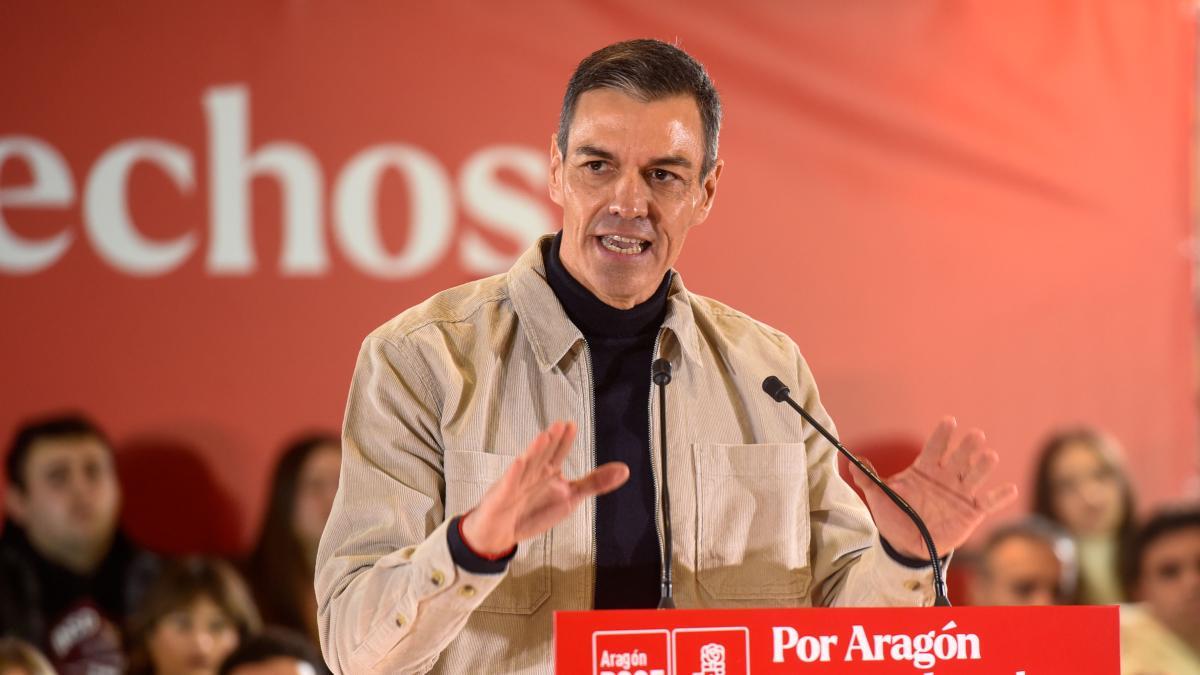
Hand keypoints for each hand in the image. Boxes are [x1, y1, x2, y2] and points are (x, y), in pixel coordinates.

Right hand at [461, 421, 628, 555]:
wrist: (500, 532)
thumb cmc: (533, 511)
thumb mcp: (570, 498)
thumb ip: (595, 483)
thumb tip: (624, 470)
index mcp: (549, 472)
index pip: (558, 452)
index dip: (565, 440)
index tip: (572, 425)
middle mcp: (533, 473)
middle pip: (544, 454)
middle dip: (552, 441)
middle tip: (561, 425)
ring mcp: (517, 482)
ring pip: (528, 463)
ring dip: (536, 450)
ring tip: (545, 437)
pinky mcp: (503, 495)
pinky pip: (510, 483)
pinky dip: (515, 473)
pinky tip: (520, 462)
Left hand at [850, 417, 1018, 558]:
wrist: (906, 545)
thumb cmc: (894, 517)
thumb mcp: (878, 497)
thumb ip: (867, 478)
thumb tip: (851, 459)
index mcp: (923, 470)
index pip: (934, 447)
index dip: (942, 435)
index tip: (949, 421)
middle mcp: (945, 477)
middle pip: (958, 457)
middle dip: (966, 446)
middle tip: (975, 434)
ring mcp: (960, 493)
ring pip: (975, 475)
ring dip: (983, 466)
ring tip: (990, 456)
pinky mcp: (971, 512)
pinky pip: (988, 503)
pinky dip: (1000, 497)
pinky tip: (1009, 489)